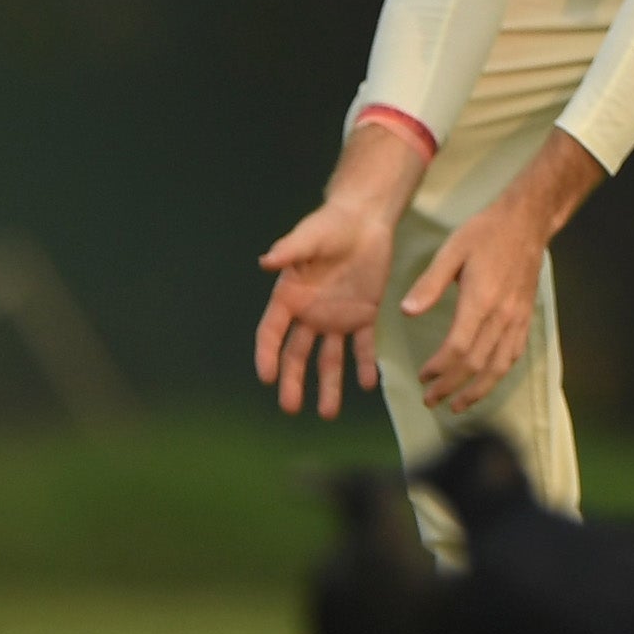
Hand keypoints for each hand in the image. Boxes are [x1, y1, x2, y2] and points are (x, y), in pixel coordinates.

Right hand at [256, 200, 393, 419]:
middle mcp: (309, 314)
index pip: (271, 333)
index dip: (266, 354)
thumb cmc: (331, 225)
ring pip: (329, 358)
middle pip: (297, 354)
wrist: (365, 221)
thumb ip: (290, 251)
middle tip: (291, 408)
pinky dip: (365, 365)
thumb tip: (266, 261)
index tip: (266, 377)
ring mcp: (336, 317)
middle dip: (293, 382)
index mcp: (289, 297)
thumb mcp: (309, 237)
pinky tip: (368, 384)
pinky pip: (363, 346)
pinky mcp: (363, 315)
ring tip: (328, 413)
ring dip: (329, 385)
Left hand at [401, 195, 552, 412]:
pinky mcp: (525, 317)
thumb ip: (430, 283)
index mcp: (481, 300)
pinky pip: (514, 354)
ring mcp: (517, 318)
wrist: (527, 222)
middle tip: (430, 400)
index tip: (422, 377)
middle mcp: (502, 315)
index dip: (440, 368)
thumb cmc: (485, 232)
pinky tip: (486, 382)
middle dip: (453, 387)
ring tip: (458, 405)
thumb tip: (406, 312)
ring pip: (499, 366)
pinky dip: (499, 374)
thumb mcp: (452, 250)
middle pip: (478, 364)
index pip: (459, 348)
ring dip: (478, 390)